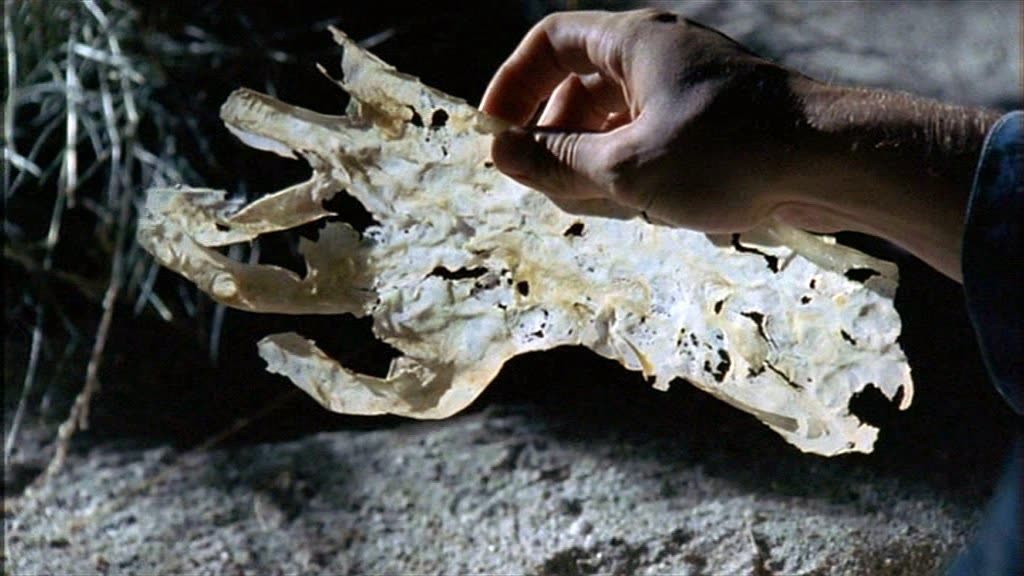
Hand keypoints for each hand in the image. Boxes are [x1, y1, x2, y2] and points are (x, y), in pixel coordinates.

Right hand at [481, 9, 808, 232]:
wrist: (833, 164)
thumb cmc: (727, 154)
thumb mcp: (625, 168)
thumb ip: (556, 162)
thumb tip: (501, 154)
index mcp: (633, 43)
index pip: (549, 44)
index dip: (512, 84)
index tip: (494, 132)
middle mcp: (658, 56)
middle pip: (579, 87)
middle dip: (553, 137)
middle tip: (544, 186)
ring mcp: (687, 90)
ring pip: (615, 120)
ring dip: (592, 162)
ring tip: (597, 205)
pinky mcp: (710, 123)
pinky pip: (650, 138)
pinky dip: (631, 169)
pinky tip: (640, 207)